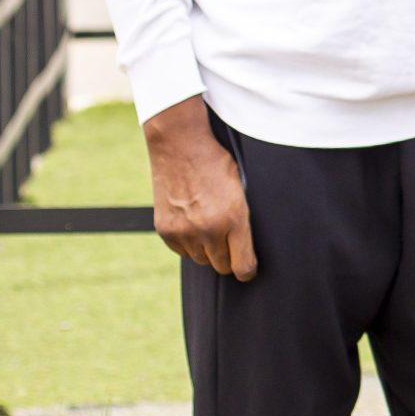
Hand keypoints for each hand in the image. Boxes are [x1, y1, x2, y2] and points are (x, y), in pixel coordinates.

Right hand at [143, 97, 255, 280]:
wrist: (180, 145)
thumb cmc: (217, 163)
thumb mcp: (241, 188)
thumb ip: (243, 219)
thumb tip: (247, 246)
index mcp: (234, 218)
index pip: (243, 266)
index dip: (248, 270)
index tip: (249, 268)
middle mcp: (208, 229)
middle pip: (221, 266)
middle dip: (228, 258)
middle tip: (228, 241)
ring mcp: (184, 231)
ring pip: (200, 259)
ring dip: (206, 249)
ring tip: (209, 225)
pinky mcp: (165, 230)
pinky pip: (181, 251)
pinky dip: (187, 242)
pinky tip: (191, 222)